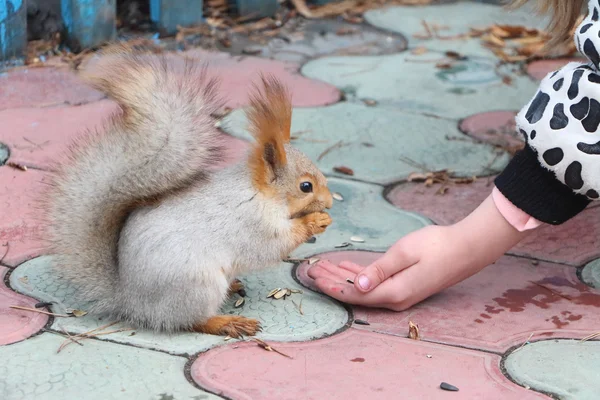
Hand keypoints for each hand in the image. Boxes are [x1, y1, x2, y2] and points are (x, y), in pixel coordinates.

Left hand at [307, 195, 530, 310]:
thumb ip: (379, 270)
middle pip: (356, 293)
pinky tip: (347, 267)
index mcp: (394, 293)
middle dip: (332, 282)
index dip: (331, 286)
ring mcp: (401, 294)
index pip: (354, 293)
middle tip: (310, 270)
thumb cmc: (437, 246)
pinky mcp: (405, 286)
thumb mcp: (404, 253)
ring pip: (364, 288)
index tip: (313, 275)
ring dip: (343, 277)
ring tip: (323, 268)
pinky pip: (376, 283)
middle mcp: (396, 299)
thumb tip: (358, 285)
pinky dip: (360, 274)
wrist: (468, 248)